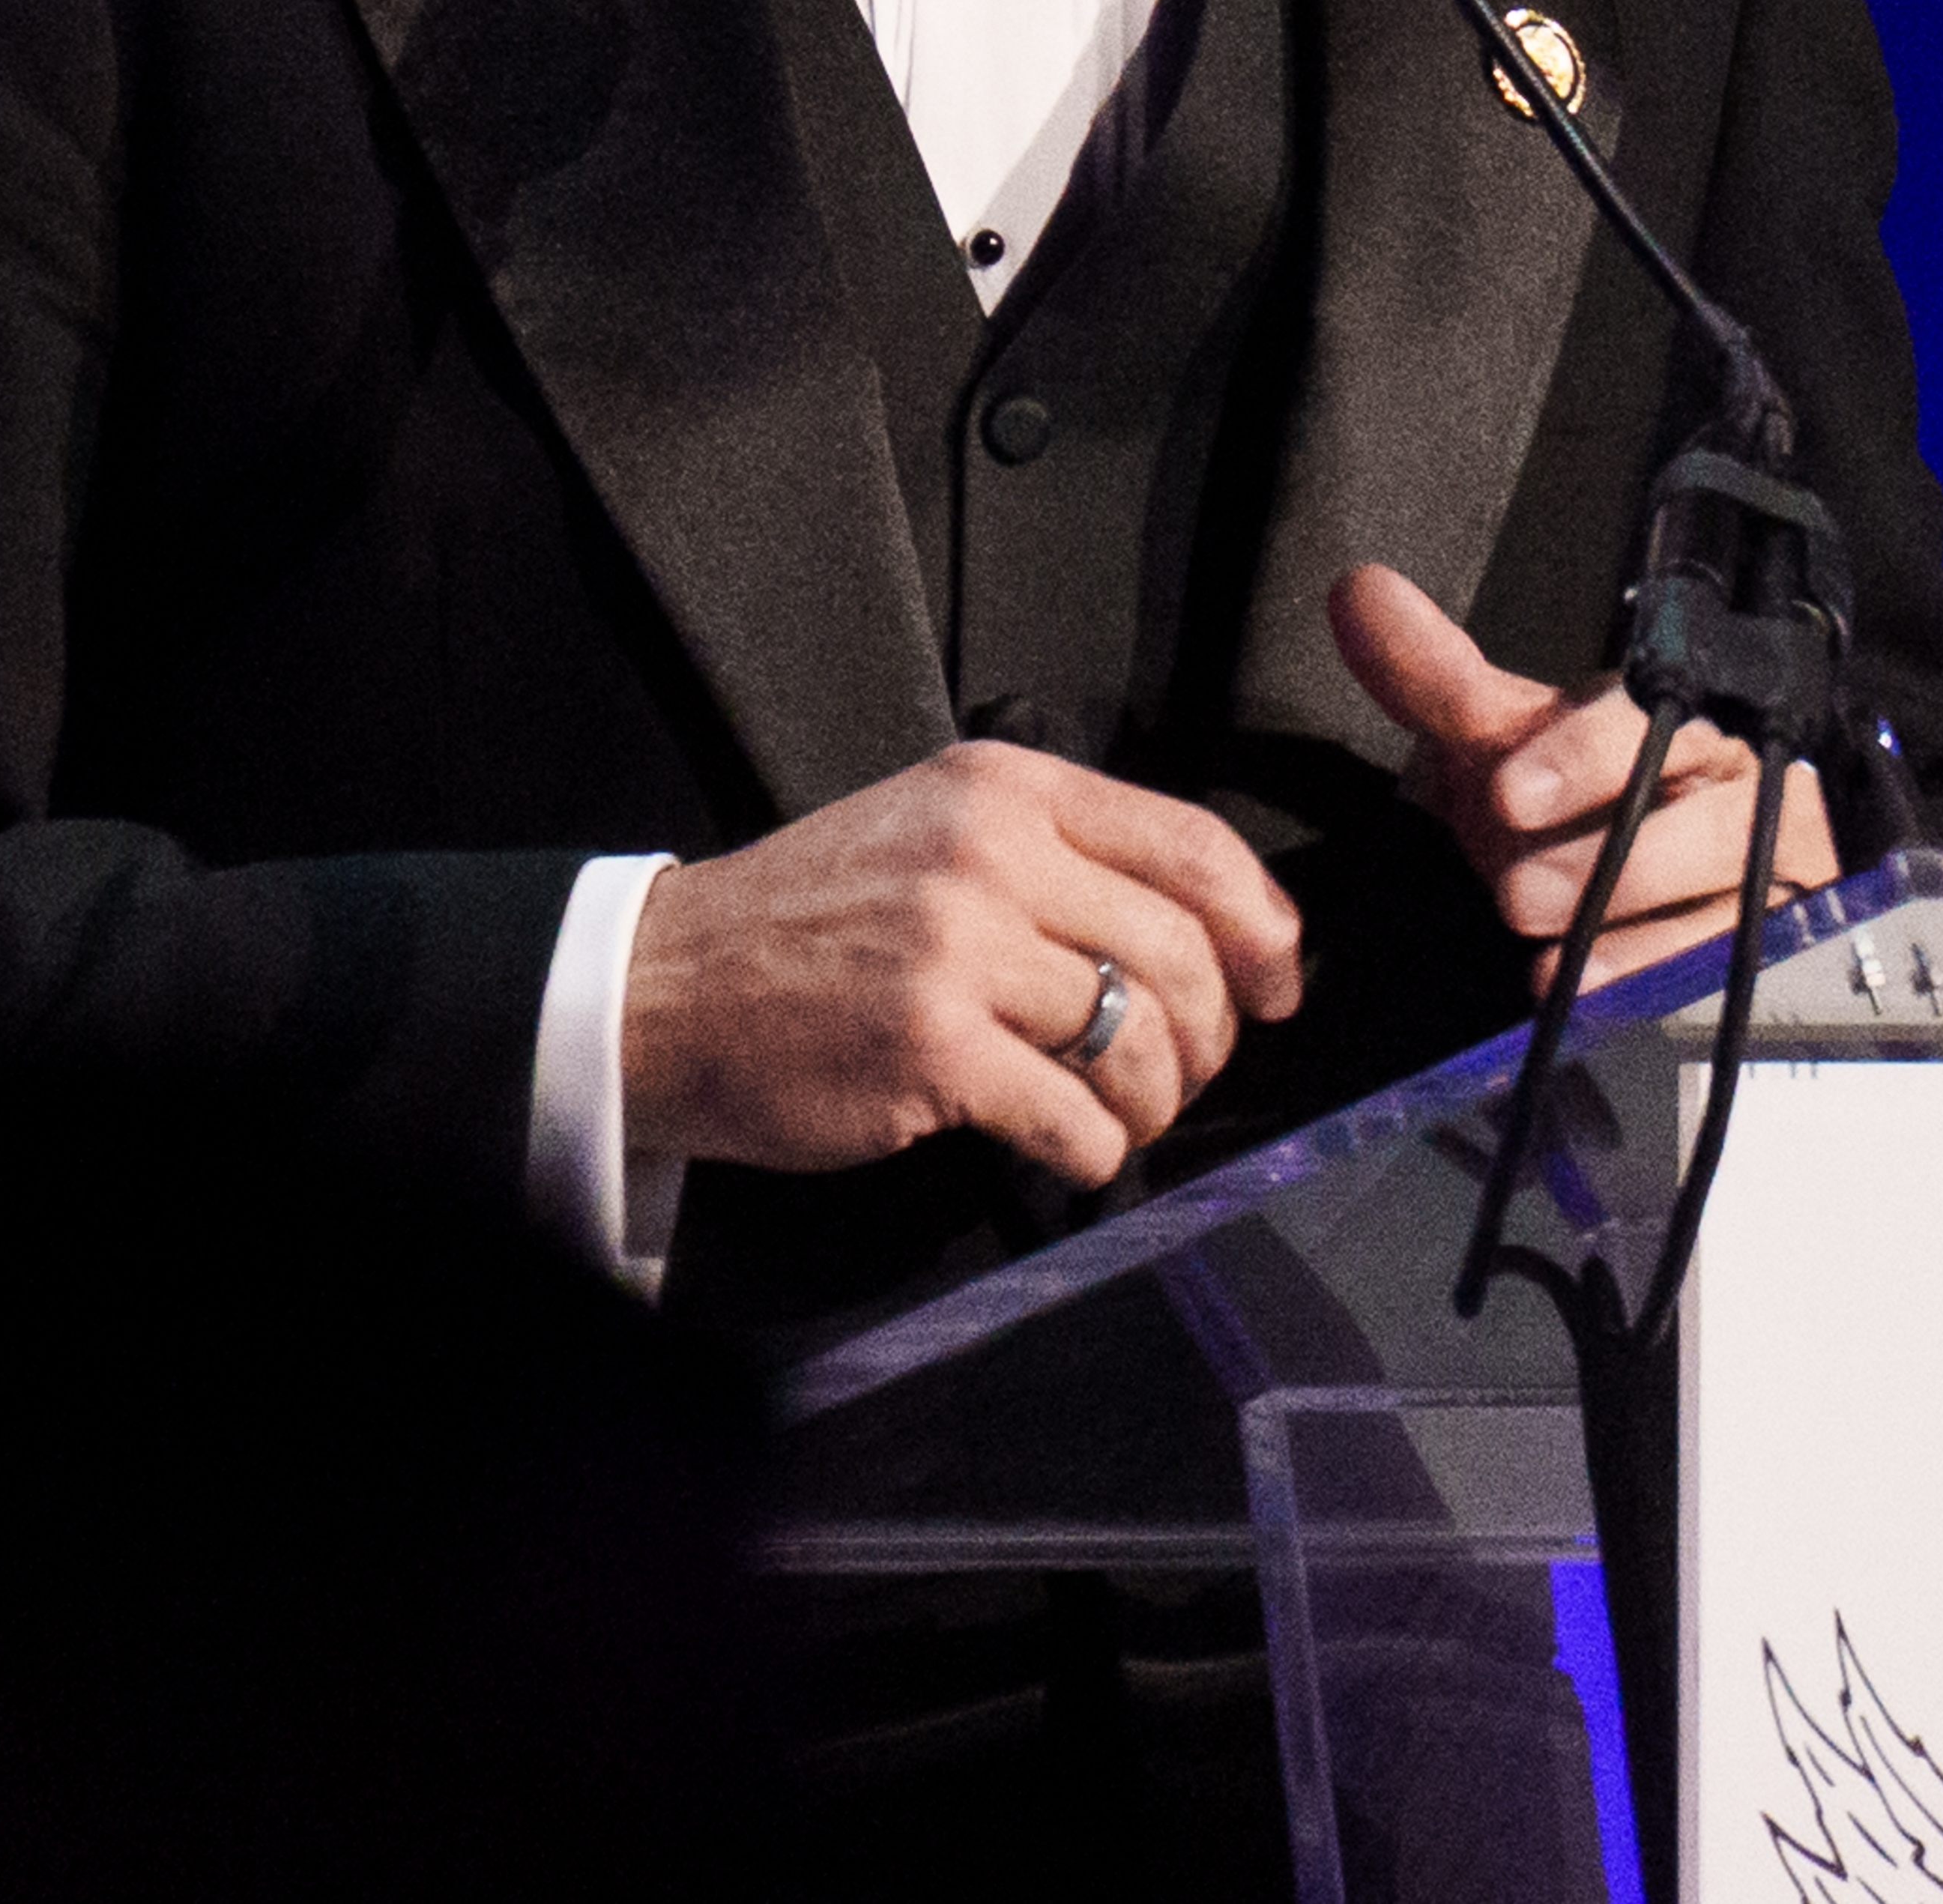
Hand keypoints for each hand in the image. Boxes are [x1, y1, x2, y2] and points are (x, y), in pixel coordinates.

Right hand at [619, 741, 1305, 1189]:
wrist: (665, 986)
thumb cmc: (809, 919)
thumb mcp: (933, 832)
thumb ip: (1057, 855)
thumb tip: (1210, 929)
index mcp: (1002, 789)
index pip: (1192, 843)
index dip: (1262, 925)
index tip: (1277, 984)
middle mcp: (989, 852)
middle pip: (1182, 950)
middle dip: (1216, 1033)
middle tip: (1193, 1073)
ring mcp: (957, 950)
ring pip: (1140, 1038)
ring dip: (1158, 1101)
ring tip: (1127, 1118)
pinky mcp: (929, 1049)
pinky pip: (1074, 1116)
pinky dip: (1097, 1152)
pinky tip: (1071, 1153)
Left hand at [1330, 561, 1837, 995]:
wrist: (1611, 861)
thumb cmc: (1565, 790)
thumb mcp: (1499, 732)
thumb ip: (1436, 675)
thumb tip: (1360, 593)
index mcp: (1674, 714)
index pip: (1650, 722)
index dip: (1583, 756)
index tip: (1509, 793)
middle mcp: (1735, 783)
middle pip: (1707, 819)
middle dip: (1611, 862)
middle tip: (1517, 894)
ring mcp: (1767, 866)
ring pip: (1734, 896)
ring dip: (1635, 930)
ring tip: (1546, 954)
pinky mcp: (1774, 938)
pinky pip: (1736, 962)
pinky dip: (1662, 978)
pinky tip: (1597, 993)